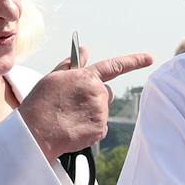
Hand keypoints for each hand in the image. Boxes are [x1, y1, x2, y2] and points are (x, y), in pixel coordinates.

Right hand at [21, 51, 153, 161]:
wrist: (35, 133)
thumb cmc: (40, 104)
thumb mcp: (52, 78)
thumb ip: (72, 64)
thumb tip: (86, 51)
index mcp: (86, 77)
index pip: (115, 65)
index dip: (134, 61)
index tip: (149, 58)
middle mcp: (98, 92)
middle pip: (106, 92)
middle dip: (95, 96)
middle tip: (73, 104)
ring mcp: (101, 111)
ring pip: (102, 109)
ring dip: (91, 112)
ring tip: (69, 117)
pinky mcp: (101, 129)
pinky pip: (100, 126)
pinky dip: (90, 127)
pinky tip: (73, 127)